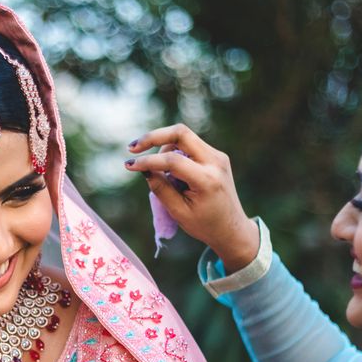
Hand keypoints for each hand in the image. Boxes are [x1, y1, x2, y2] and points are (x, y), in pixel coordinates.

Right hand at [127, 123, 258, 271]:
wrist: (232, 229)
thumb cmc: (205, 225)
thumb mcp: (179, 212)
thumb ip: (161, 189)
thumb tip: (144, 169)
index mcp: (207, 180)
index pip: (173, 160)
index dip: (148, 161)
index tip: (128, 165)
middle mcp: (215, 162)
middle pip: (180, 133)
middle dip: (153, 137)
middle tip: (133, 148)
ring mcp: (218, 156)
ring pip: (183, 136)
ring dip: (163, 147)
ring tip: (157, 171)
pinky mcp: (215, 155)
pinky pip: (189, 144)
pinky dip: (173, 151)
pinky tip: (168, 169)